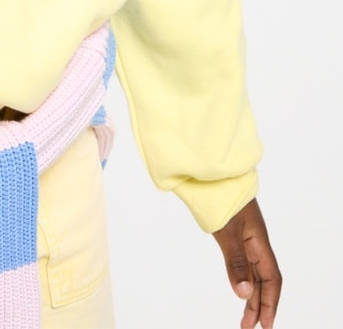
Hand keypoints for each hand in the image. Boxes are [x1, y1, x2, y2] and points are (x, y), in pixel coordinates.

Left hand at [212, 198, 281, 326]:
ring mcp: (244, 234)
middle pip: (263, 278)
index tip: (265, 324)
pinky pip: (243, 259)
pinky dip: (242, 276)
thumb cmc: (222, 195)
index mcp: (258, 240)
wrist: (212, 170)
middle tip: (249, 327)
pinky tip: (240, 283)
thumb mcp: (227, 230)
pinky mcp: (233, 230)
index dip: (270, 302)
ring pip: (253, 270)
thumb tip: (243, 293)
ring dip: (250, 292)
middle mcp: (255, 239)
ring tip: (244, 315)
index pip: (271, 278)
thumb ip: (235, 261)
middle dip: (259, 304)